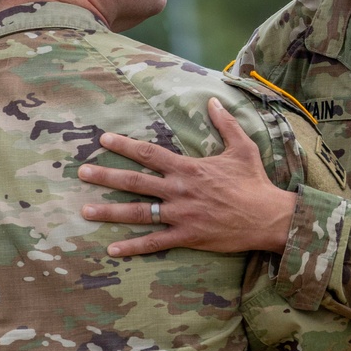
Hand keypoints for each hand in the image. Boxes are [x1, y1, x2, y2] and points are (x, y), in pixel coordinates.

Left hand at [78, 98, 294, 256]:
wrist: (268, 217)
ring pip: (138, 213)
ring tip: (85, 211)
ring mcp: (181, 215)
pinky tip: (112, 249)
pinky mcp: (187, 236)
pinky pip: (154, 242)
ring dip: (110, 212)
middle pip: (135, 181)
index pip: (149, 153)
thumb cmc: (255, 181)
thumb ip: (224, 123)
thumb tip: (213, 100)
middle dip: (106, 176)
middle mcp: (179, 190)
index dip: (124, 146)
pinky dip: (133, 247)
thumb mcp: (242, 147)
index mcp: (188, 168)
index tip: (103, 140)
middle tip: (82, 173)